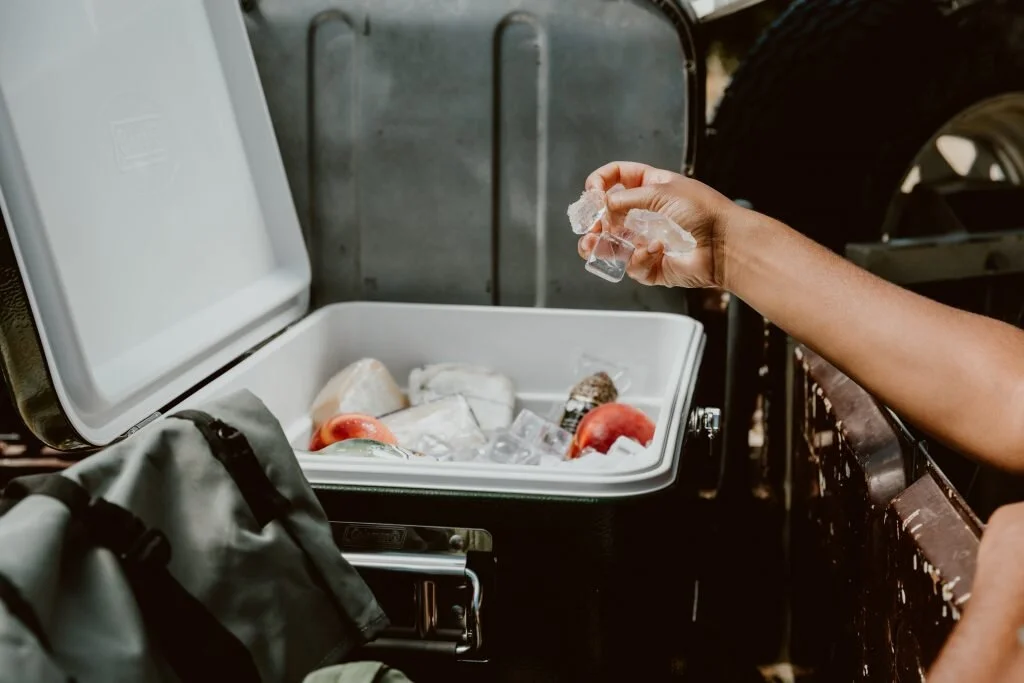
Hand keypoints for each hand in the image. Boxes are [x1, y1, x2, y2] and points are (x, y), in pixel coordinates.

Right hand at [576, 161, 737, 287]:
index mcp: (650, 187)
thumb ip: (626, 197)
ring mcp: (646, 239)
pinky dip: (639, 258)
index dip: (600, 182)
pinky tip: (655, 251)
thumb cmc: (704, 211)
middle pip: (607, 215)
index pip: (616, 178)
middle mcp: (646, 213)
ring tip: (593, 244)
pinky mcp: (652, 265)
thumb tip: (603, 205)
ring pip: (611, 245)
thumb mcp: (661, 191)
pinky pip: (632, 265)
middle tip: (590, 226)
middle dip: (594, 220)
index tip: (592, 193)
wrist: (725, 244)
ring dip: (599, 244)